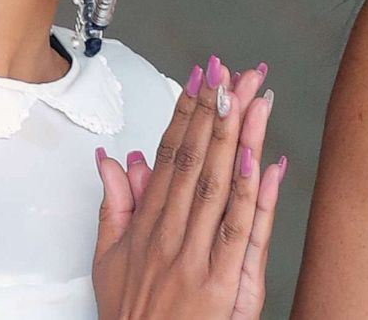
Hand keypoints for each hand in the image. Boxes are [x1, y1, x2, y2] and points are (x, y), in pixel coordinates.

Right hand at [93, 58, 285, 318]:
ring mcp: (195, 256)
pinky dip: (251, 193)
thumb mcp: (108, 260)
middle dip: (215, 110)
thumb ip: (114, 205)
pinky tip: (260, 159)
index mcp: (147, 225)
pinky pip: (239, 228)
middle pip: (196, 160)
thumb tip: (114, 161)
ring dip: (235, 136)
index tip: (201, 78)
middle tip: (231, 71)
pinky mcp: (220, 281)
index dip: (186, 112)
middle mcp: (170, 234)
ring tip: (249, 96)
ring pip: (218, 184)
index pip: (170, 155)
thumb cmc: (132, 316)